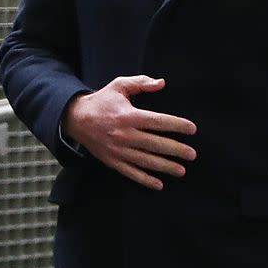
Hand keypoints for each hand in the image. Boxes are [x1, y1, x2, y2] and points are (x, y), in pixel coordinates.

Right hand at [63, 76, 196, 189]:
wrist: (75, 118)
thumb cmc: (102, 101)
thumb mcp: (119, 86)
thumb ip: (141, 83)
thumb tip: (162, 83)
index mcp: (128, 116)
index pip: (158, 121)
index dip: (177, 125)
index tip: (192, 129)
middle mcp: (124, 134)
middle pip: (155, 144)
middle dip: (176, 150)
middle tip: (192, 154)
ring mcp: (118, 150)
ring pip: (145, 161)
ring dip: (165, 167)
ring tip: (182, 170)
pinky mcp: (112, 160)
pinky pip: (130, 172)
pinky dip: (145, 180)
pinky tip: (159, 184)